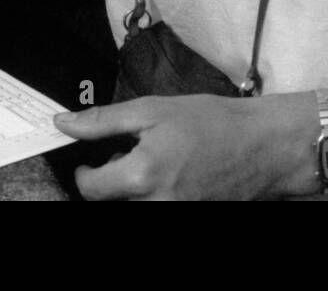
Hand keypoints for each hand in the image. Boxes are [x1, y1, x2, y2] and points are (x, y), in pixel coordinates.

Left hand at [53, 92, 317, 199]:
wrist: (265, 146)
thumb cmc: (211, 122)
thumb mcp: (152, 109)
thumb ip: (103, 120)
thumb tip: (63, 123)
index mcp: (142, 176)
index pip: (89, 189)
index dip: (83, 172)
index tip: (88, 160)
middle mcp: (158, 205)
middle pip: (112, 203)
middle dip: (111, 181)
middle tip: (126, 156)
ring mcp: (177, 215)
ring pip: (135, 207)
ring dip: (133, 189)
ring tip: (151, 165)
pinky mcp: (192, 218)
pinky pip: (159, 209)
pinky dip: (155, 196)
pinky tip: (169, 176)